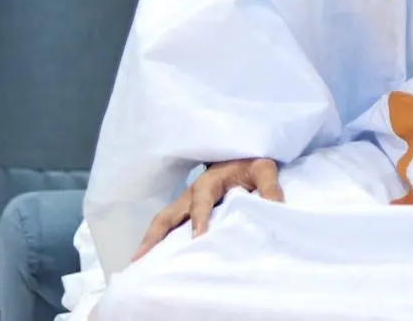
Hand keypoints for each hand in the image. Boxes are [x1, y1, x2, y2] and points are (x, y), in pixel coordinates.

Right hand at [132, 157, 283, 259]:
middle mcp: (192, 193)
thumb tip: (274, 209)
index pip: (201, 201)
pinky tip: (154, 259)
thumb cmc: (251, 160)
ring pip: (164, 220)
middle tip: (141, 258)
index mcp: (210, 181)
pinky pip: (170, 224)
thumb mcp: (264, 168)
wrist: (242, 150)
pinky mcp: (188, 208)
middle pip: (168, 214)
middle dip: (154, 235)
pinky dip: (159, 239)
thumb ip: (270, 187)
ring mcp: (186, 201)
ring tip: (138, 263)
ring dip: (151, 239)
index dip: (199, 218)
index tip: (198, 238)